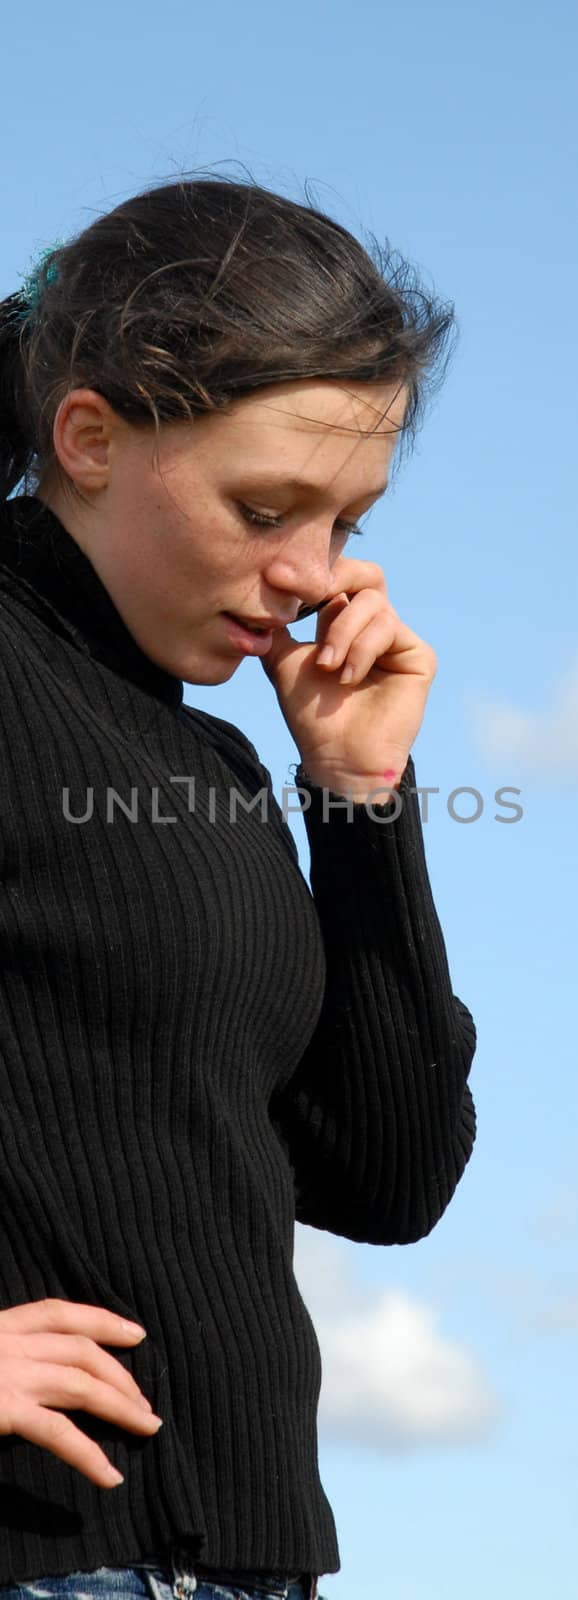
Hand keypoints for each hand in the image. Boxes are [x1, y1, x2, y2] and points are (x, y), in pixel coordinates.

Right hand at [0, 1297, 162, 1488]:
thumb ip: (4, 1356)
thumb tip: (31, 1370)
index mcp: (2, 1326)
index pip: (59, 1314)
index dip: (102, 1322)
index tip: (136, 1334)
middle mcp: (11, 1343)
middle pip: (81, 1351)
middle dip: (120, 1376)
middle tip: (145, 1401)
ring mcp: (11, 1375)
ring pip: (82, 1385)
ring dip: (121, 1406)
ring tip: (147, 1426)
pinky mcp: (5, 1409)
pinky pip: (58, 1432)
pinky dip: (89, 1455)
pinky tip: (110, 1476)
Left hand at [260, 555, 436, 802]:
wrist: (335, 757)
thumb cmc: (311, 714)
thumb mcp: (283, 661)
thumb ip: (276, 626)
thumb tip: (261, 590)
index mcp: (344, 623)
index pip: (338, 577)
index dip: (311, 570)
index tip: (275, 576)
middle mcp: (374, 627)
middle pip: (368, 573)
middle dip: (336, 576)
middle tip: (310, 594)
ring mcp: (398, 640)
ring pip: (372, 602)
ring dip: (342, 632)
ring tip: (327, 667)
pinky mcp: (418, 656)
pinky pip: (389, 628)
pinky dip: (361, 650)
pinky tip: (347, 679)